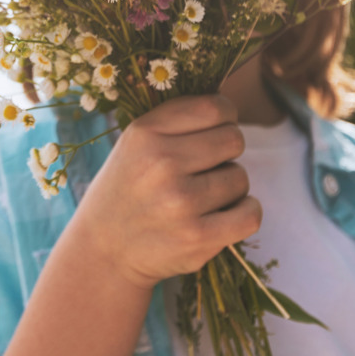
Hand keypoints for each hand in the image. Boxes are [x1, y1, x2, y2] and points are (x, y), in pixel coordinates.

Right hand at [69, 94, 260, 290]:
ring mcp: (180, 202)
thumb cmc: (130, 187)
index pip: (215, 108)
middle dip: (226, 153)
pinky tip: (226, 214)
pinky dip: (245, 212)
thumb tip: (230, 106)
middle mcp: (161, 163)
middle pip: (234, 140)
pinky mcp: (197, 238)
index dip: (226, 117)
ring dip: (229, 187)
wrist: (104, 249)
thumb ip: (177, 121)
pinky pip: (251, 214)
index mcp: (145, 133)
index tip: (216, 130)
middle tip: (204, 169)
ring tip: (200, 197)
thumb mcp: (136, 143)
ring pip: (241, 178)